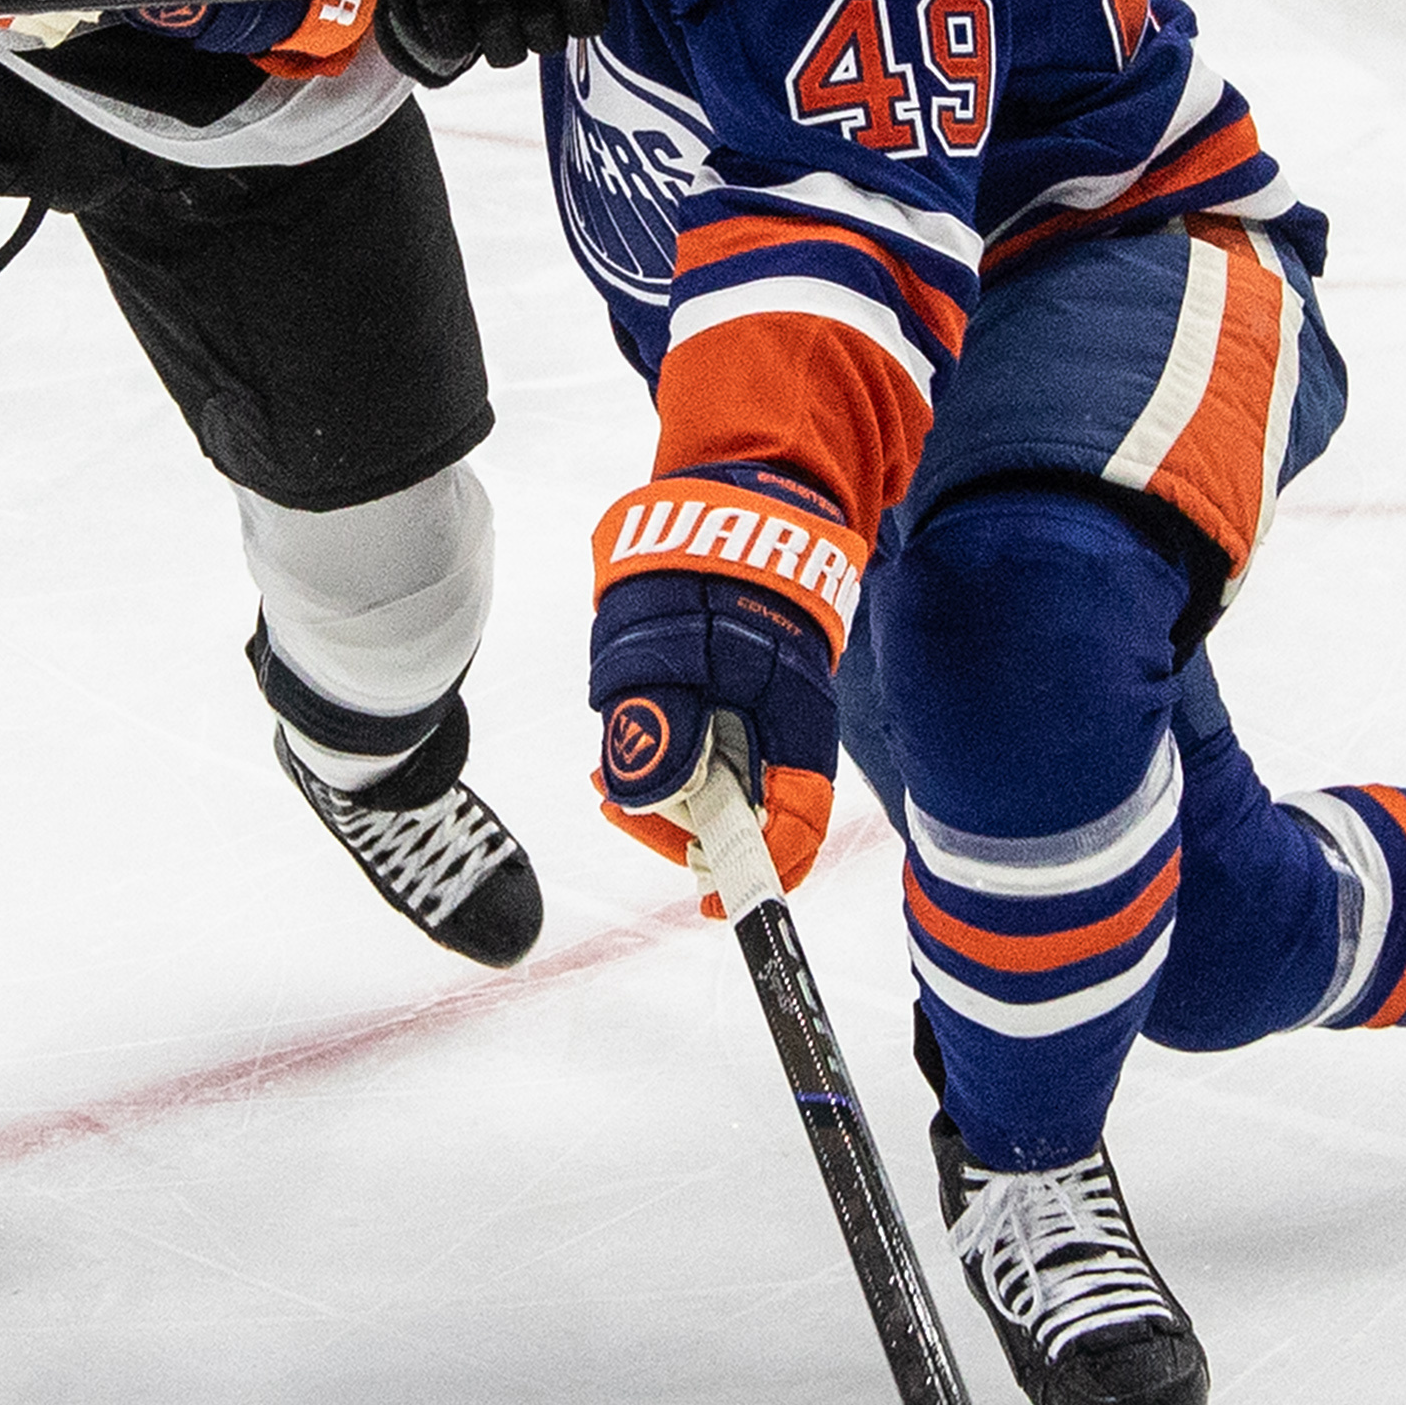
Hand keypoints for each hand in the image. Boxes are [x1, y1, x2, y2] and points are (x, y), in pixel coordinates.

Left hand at [590, 465, 865, 904]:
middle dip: (687, 826)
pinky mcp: (732, 703)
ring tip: (610, 781)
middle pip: (751, 812)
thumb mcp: (667, 640)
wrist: (732, 499)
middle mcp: (784, 727)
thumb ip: (653, 715)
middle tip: (619, 809)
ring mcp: (760, 716)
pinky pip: (705, 753)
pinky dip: (666, 762)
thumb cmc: (706, 564)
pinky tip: (622, 753)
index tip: (716, 905)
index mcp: (794, 718)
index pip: (795, 821)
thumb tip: (637, 789)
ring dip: (668, 793)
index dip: (761, 872)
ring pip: (721, 784)